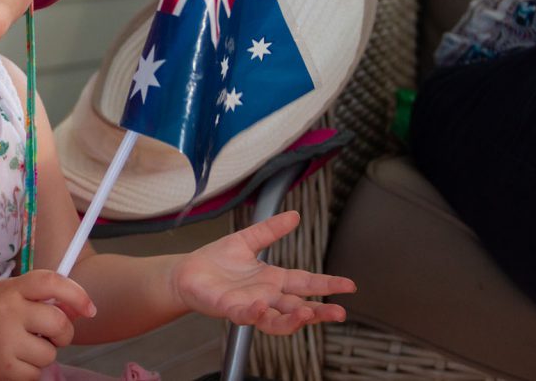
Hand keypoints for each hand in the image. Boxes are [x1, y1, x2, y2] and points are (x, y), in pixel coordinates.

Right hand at [0, 269, 96, 380]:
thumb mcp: (11, 294)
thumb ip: (42, 296)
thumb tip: (81, 308)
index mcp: (11, 289)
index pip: (51, 282)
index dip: (76, 294)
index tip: (89, 309)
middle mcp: (8, 312)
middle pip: (59, 322)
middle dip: (63, 333)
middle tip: (50, 334)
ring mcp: (5, 341)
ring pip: (51, 352)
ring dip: (44, 353)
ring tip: (23, 347)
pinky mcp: (5, 369)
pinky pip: (37, 373)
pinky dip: (31, 370)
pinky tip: (15, 360)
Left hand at [170, 211, 354, 334]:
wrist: (187, 272)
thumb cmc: (216, 261)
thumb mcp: (247, 240)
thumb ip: (270, 230)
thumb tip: (295, 215)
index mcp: (272, 279)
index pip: (305, 282)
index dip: (327, 284)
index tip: (349, 286)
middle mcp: (265, 295)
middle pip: (297, 307)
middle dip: (319, 311)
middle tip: (338, 313)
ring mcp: (249, 304)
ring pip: (277, 319)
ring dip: (292, 319)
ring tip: (307, 313)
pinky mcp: (229, 309)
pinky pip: (245, 315)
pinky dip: (255, 314)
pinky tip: (263, 306)